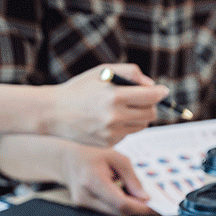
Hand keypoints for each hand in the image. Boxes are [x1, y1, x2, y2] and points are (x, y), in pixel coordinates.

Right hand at [47, 64, 167, 146]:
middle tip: (144, 99)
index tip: (163, 91)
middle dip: (151, 105)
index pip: (151, 96)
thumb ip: (130, 73)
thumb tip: (153, 86)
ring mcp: (112, 132)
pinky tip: (110, 119)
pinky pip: (129, 133)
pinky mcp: (109, 143)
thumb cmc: (80, 88)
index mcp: (114, 96)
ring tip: (124, 107)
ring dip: (140, 116)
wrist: (53, 112)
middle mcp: (114, 116)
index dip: (160, 93)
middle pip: (151, 113)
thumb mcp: (103, 72)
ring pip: (142, 125)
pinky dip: (126, 126)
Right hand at [58, 143, 155, 215]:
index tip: (152, 206)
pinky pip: (108, 214)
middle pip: (119, 213)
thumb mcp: (117, 158)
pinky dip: (117, 207)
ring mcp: (84, 205)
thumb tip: (144, 197)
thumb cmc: (93, 157)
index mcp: (93, 180)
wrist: (69, 161)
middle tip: (142, 196)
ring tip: (127, 192)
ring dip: (126, 208)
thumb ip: (132, 178)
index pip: (120, 203)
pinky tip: (118, 195)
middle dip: (135, 207)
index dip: (139, 207)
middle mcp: (86, 196)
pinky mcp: (84, 209)